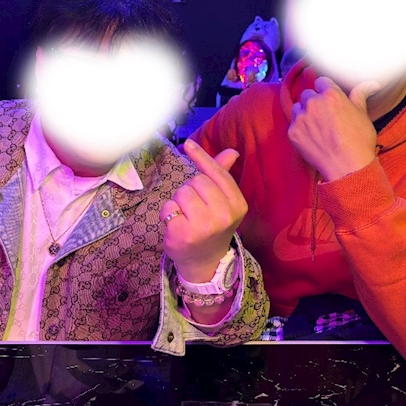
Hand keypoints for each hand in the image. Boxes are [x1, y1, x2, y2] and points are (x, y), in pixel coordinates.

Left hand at [161, 139, 247, 282]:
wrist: (204, 262)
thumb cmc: (212, 226)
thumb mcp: (224, 203)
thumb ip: (223, 175)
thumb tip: (232, 151)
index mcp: (237, 205)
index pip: (217, 173)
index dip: (201, 157)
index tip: (188, 144)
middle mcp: (224, 215)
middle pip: (197, 180)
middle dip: (191, 189)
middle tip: (195, 208)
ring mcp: (203, 226)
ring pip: (182, 192)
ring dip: (178, 201)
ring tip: (186, 216)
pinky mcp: (183, 234)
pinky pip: (168, 207)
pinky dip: (167, 213)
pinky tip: (176, 224)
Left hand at [288, 77, 381, 181]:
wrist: (347, 167)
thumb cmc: (358, 141)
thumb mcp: (362, 114)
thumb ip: (361, 94)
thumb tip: (372, 84)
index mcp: (330, 95)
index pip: (321, 82)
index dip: (326, 90)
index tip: (330, 100)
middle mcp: (313, 103)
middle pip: (308, 94)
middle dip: (314, 102)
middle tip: (325, 116)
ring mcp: (301, 118)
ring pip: (298, 108)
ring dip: (305, 113)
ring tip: (318, 127)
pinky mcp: (293, 133)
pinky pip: (293, 125)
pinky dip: (300, 129)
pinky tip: (313, 138)